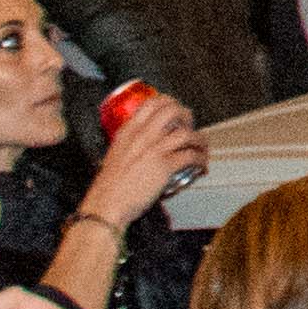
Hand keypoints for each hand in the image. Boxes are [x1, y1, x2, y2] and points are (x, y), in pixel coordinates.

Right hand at [85, 82, 205, 228]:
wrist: (105, 205)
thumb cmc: (108, 187)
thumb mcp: (115, 155)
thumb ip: (130, 145)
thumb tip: (144, 143)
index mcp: (128, 131)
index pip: (152, 103)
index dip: (170, 103)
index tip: (177, 111)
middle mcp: (142, 136)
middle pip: (172, 111)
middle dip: (187, 116)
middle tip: (190, 126)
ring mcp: (154, 150)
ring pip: (186, 133)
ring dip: (199, 140)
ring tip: (202, 147)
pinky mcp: (164, 166)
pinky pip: (190, 156)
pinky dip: (200, 159)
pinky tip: (200, 164)